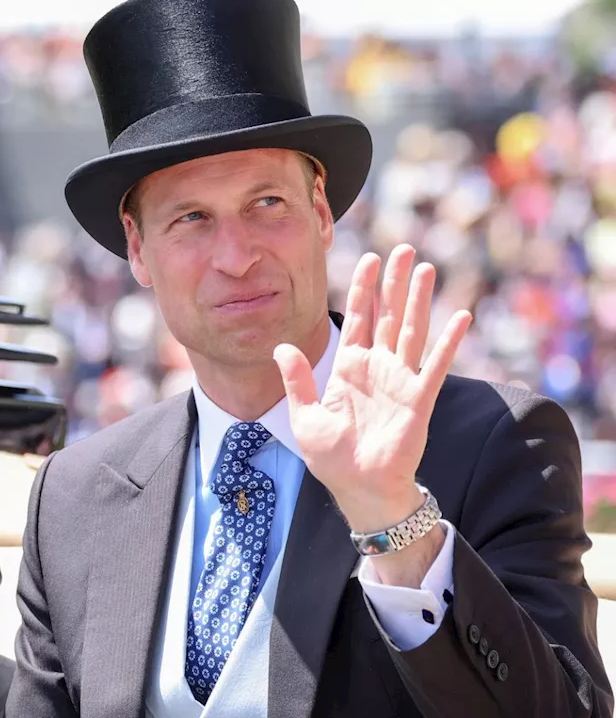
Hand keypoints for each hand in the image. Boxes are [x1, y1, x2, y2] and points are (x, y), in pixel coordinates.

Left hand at [273, 244, 471, 533]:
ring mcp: (399, 380)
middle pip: (387, 315)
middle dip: (394, 283)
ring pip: (411, 330)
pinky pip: (434, 365)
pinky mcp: (418, 399)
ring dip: (419, 300)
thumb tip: (280, 346)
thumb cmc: (331, 457)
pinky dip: (448, 341)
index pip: (357, 319)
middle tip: (403, 250)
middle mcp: (377, 368)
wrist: (358, 488)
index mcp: (349, 368)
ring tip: (425, 269)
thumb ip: (297, 379)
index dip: (363, 289)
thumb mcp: (304, 415)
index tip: (369, 259)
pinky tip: (459, 316)